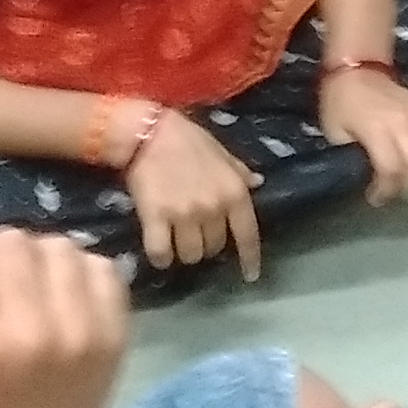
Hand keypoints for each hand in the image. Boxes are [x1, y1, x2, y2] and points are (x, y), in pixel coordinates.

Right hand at [126, 114, 265, 282]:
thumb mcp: (222, 154)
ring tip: (177, 240)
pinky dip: (161, 257)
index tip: (251, 276)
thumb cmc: (189, 140)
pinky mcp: (155, 218)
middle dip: (208, 245)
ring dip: (185, 252)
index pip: (248, 235)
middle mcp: (213, 208)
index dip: (250, 259)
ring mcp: (184, 215)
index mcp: (234, 192)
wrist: (149, 132)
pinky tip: (160, 253)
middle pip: (215, 247)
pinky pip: (161, 253)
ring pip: (190, 255)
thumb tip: (257, 184)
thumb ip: (240, 173)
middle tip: (196, 234)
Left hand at [319, 66, 407, 203]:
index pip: (392, 168)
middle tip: (396, 188)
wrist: (353, 70)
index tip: (376, 197)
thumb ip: (351, 156)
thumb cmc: (340, 103)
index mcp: (376, 130)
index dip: (386, 190)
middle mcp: (403, 122)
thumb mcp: (334, 134)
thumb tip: (365, 178)